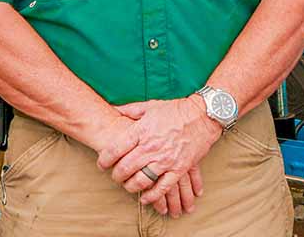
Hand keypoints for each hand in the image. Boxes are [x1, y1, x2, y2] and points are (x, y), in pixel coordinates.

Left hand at [96, 96, 221, 210]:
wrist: (202, 116)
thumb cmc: (175, 110)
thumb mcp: (150, 106)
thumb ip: (130, 110)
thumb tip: (114, 109)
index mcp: (142, 130)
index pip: (116, 149)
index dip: (105, 159)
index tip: (101, 164)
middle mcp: (151, 146)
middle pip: (126, 167)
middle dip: (116, 175)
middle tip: (114, 176)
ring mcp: (165, 159)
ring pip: (141, 180)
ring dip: (131, 186)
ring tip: (127, 186)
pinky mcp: (179, 168)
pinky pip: (162, 188)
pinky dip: (152, 196)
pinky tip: (145, 198)